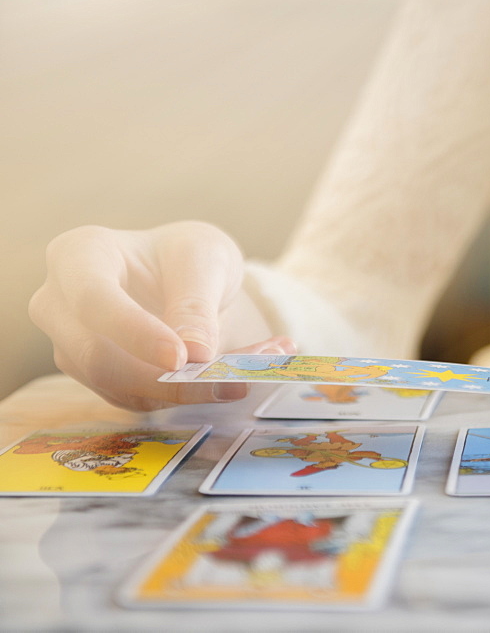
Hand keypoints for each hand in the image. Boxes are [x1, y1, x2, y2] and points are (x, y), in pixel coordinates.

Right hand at [29, 221, 287, 410]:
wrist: (184, 275)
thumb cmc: (185, 254)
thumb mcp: (203, 257)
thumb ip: (195, 302)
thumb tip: (193, 356)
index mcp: (78, 255)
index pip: (93, 300)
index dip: (133, 333)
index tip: (181, 357)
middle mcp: (61, 305)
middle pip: (98, 358)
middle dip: (169, 379)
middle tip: (236, 381)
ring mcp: (75, 348)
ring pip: (124, 389)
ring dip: (194, 389)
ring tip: (261, 367)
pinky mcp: (103, 381)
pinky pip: (145, 400)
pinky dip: (196, 395)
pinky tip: (242, 377)